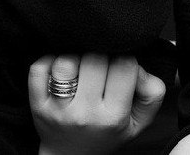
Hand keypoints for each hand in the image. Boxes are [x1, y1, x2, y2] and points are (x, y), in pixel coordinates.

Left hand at [28, 53, 165, 154]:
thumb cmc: (107, 133)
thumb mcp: (139, 121)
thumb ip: (152, 92)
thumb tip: (140, 68)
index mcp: (113, 116)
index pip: (125, 65)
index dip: (125, 59)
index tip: (121, 68)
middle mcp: (84, 113)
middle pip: (95, 59)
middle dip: (101, 56)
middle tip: (101, 69)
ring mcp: (58, 109)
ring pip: (66, 61)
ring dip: (75, 57)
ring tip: (81, 68)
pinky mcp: (37, 104)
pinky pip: (39, 68)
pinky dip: (49, 61)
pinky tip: (61, 71)